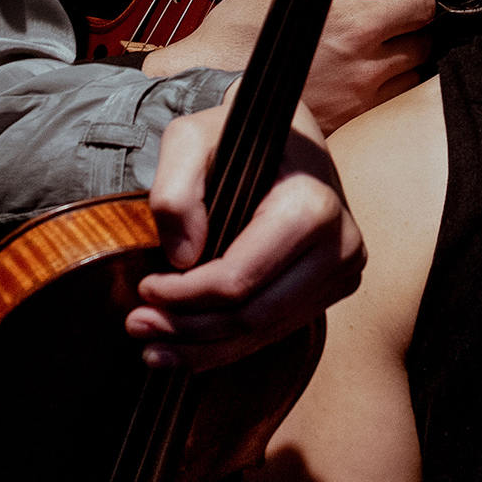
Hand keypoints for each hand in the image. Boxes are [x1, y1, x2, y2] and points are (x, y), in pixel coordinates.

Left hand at [126, 101, 364, 369]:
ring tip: (154, 348)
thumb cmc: (237, 134)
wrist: (287, 135)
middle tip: (138, 325)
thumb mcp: (191, 138)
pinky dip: (231, 344)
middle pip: (252, 315)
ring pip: (264, 332)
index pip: (238, 279)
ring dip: (204, 347)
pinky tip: (191, 347)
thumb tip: (181, 256)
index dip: (184, 296)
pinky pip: (277, 329)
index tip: (143, 289)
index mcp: (311, 207)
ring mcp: (342, 271)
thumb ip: (175, 187)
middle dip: (188, 328)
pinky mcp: (335, 287)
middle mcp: (339, 245)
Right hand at [146, 0, 437, 130]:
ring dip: (404, 59)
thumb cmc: (239, 30)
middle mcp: (366, 65)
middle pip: (425, 42)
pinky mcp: (348, 123)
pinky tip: (361, 74)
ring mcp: (359, 99)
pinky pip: (389, 105)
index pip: (422, 4)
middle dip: (413, 25)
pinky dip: (386, 88)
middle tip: (389, 16)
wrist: (208, 86)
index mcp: (357, 23)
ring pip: (413, 76)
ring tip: (376, 47)